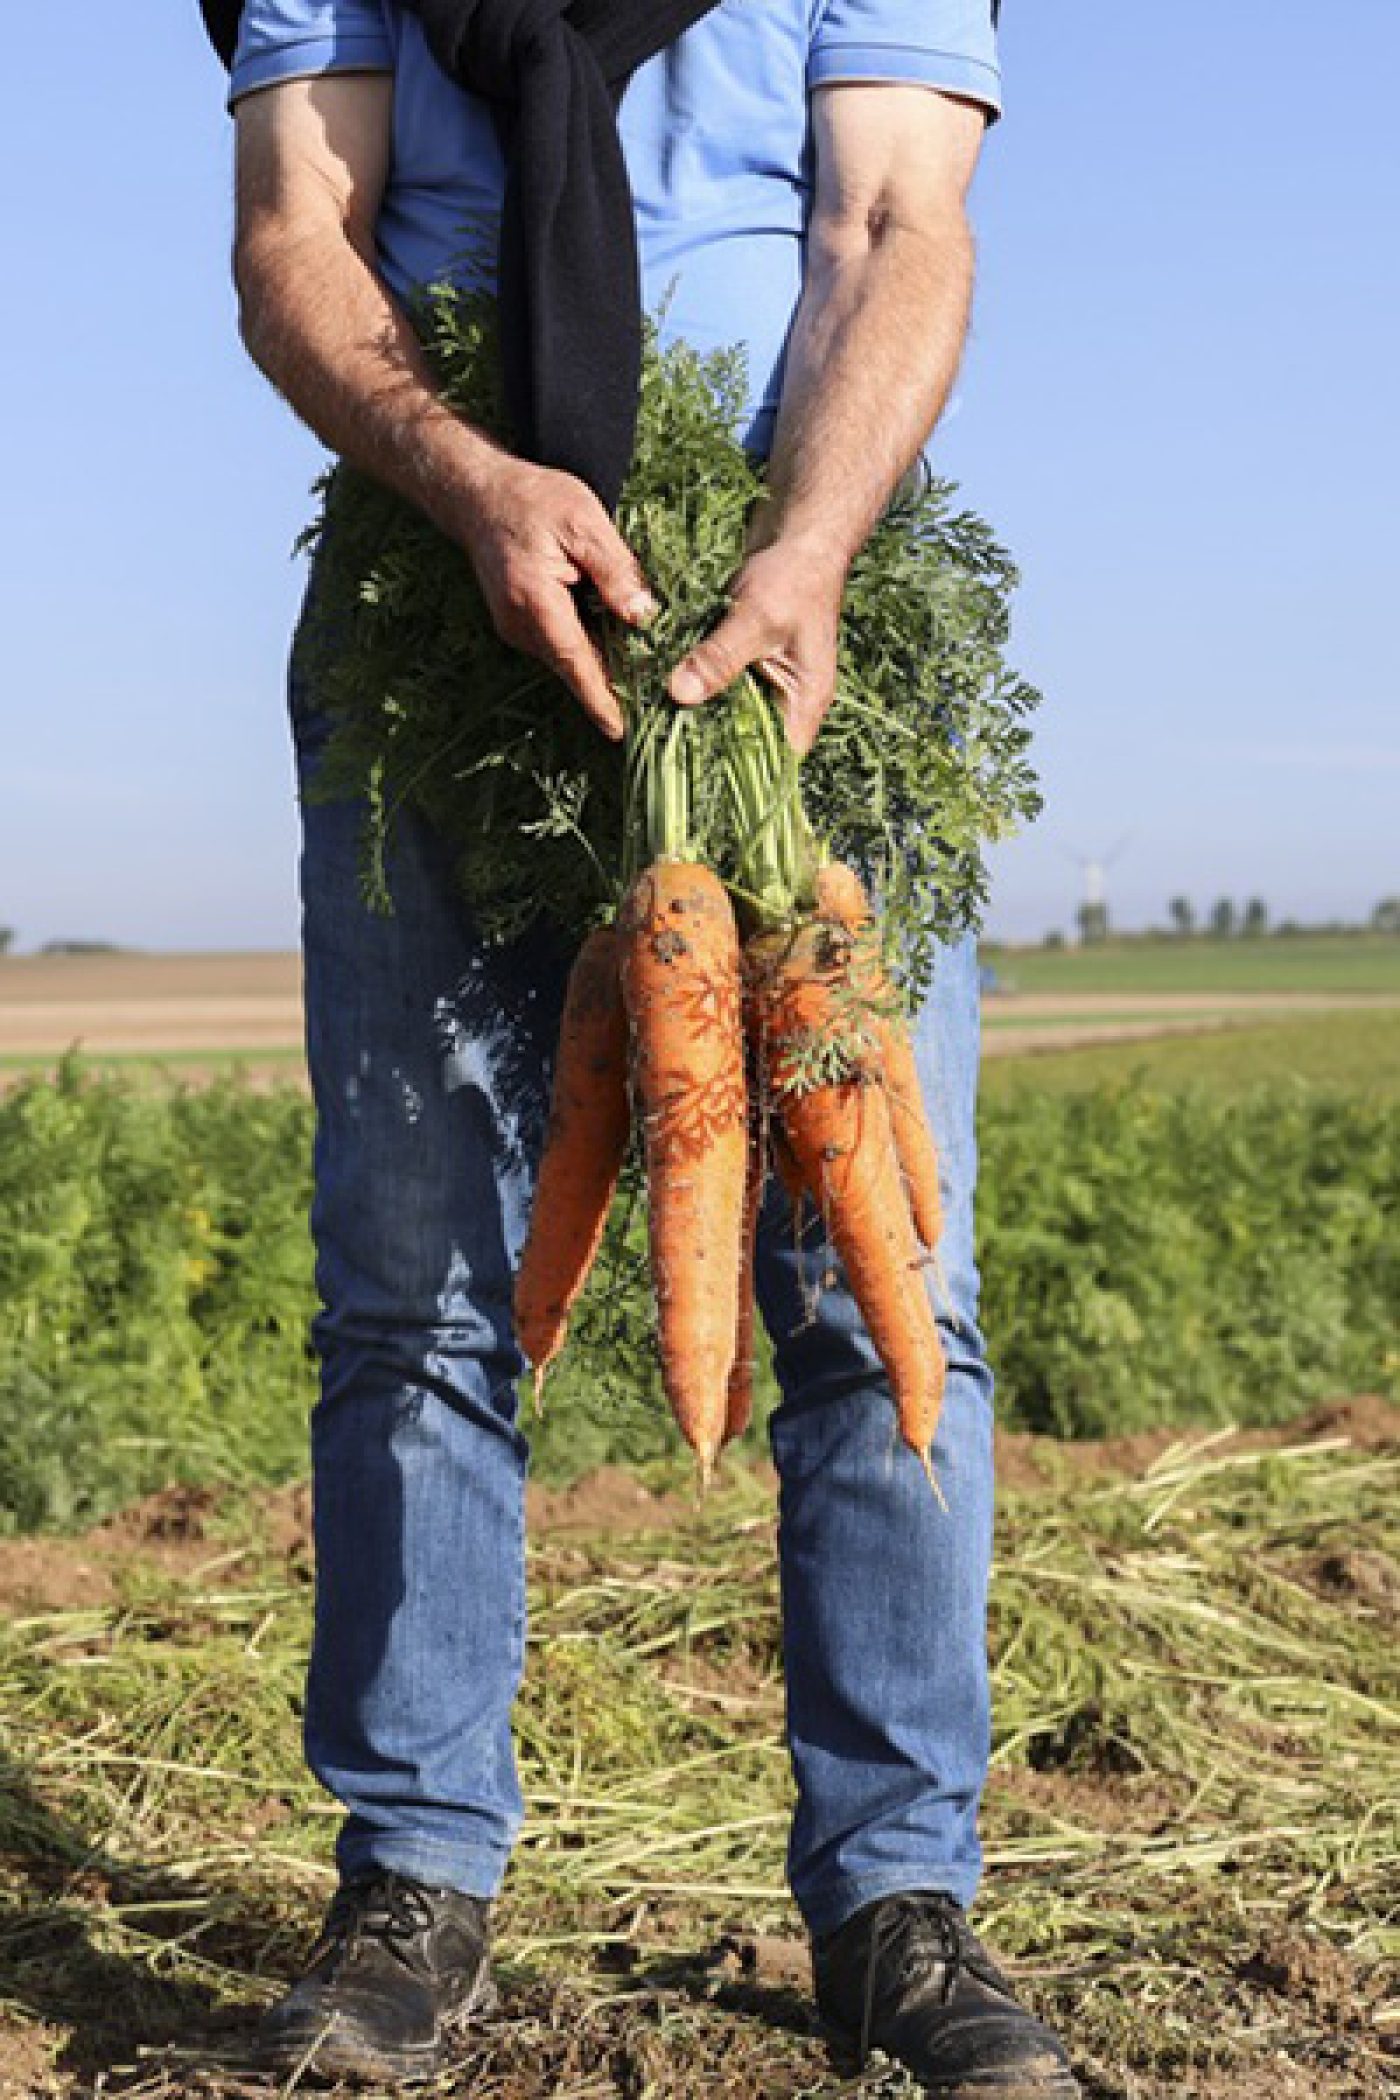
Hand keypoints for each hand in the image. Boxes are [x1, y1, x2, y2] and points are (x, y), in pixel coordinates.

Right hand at [461, 459, 656, 738]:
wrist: (479, 494)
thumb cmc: (532, 499)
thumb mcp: (583, 521)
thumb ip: (616, 569)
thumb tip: (643, 617)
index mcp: (535, 600)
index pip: (574, 662)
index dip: (599, 699)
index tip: (619, 732)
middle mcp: (519, 624)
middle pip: (573, 667)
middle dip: (610, 688)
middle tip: (654, 704)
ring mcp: (515, 628)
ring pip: (566, 659)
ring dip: (600, 668)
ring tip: (643, 676)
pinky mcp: (518, 624)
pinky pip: (558, 645)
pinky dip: (586, 650)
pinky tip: (615, 644)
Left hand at [667, 538, 845, 755]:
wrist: (799, 533)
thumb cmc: (794, 575)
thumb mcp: (756, 617)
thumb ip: (719, 657)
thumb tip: (680, 694)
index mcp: (804, 701)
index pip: (776, 762)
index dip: (741, 775)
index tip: (696, 778)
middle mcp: (787, 700)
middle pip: (747, 745)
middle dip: (709, 748)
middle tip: (664, 756)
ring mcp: (765, 682)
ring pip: (727, 718)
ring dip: (697, 718)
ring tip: (656, 731)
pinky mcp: (744, 663)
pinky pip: (718, 689)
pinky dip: (694, 690)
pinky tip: (662, 695)